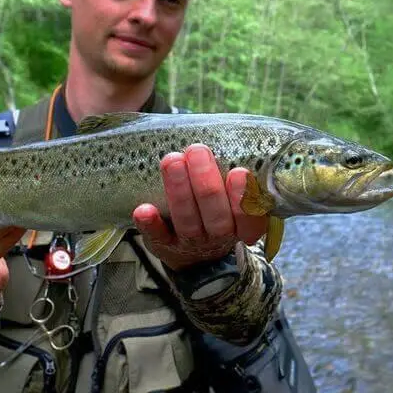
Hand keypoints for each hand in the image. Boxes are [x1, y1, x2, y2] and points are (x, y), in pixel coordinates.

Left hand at [133, 144, 267, 271]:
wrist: (196, 256)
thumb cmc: (217, 213)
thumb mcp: (235, 202)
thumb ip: (237, 178)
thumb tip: (230, 136)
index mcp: (241, 225)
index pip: (249, 215)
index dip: (244, 196)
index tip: (239, 171)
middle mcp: (219, 236)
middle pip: (216, 215)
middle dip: (206, 182)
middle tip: (197, 151)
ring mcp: (191, 242)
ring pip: (187, 221)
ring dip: (179, 191)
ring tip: (172, 161)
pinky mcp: (164, 245)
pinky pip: (157, 236)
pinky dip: (150, 224)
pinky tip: (143, 209)